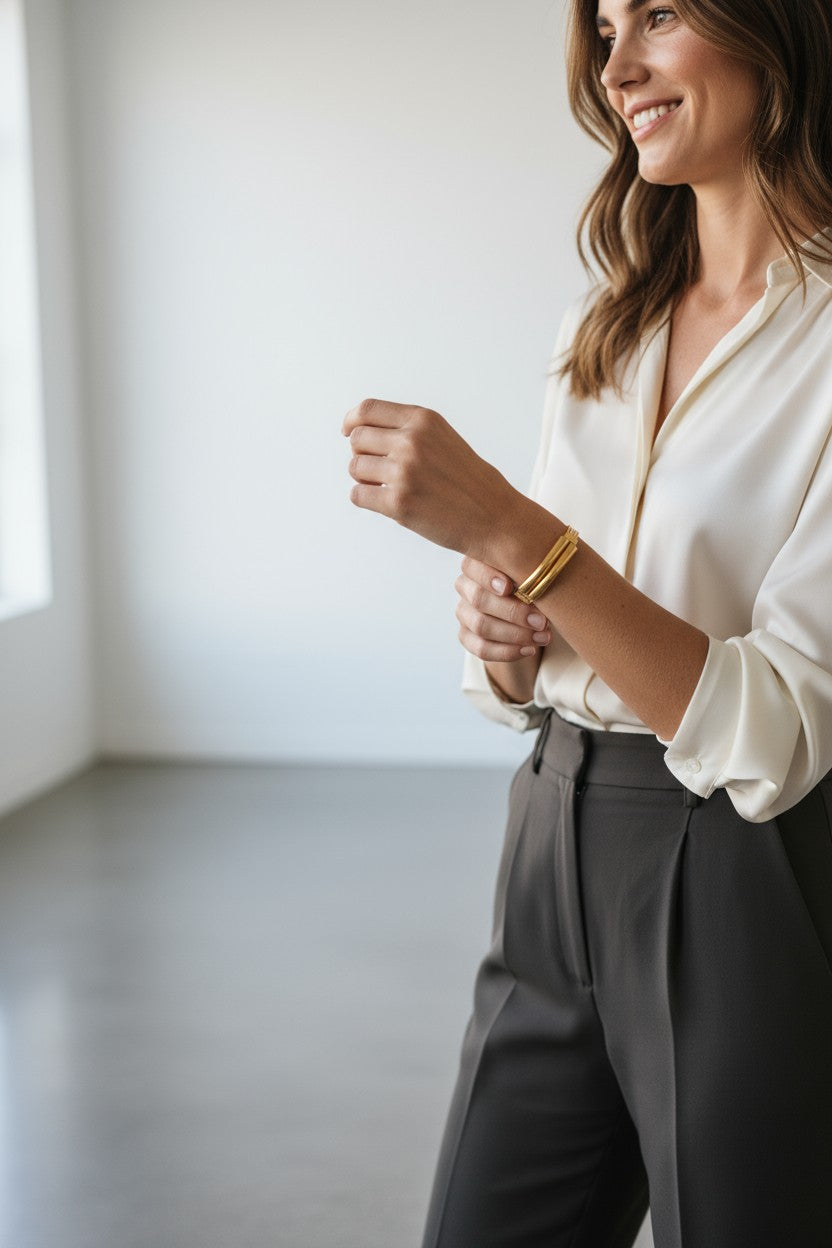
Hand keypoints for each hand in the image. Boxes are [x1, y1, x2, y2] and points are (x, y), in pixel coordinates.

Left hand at [342, 398, 520, 556]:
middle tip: (380, 469)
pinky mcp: (398, 504)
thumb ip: (406, 429)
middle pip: (357, 439)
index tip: (348, 431)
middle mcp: (411, 442)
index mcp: (423, 420)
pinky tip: (387, 502)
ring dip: (365, 479)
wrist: (494, 517)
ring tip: (388, 487)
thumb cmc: (468, 480)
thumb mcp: (442, 438)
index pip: (367, 409)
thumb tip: (358, 429)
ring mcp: (403, 473)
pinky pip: (358, 495)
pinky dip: (366, 499)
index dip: (352, 421)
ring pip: (354, 468)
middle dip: (362, 454)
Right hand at [455, 556, 551, 661]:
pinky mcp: (466, 636)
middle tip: (541, 621)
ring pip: (481, 626)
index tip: (510, 588)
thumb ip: (530, 578)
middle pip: (479, 599)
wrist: (527, 617)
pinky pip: (481, 648)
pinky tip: (529, 650)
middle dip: (513, 612)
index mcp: (477, 564)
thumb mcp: (532, 578)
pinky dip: (508, 651)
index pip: (472, 567)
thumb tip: (541, 590)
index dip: (489, 577)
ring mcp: (464, 612)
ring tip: (543, 637)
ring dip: (516, 634)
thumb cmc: (532, 588)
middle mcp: (465, 586)